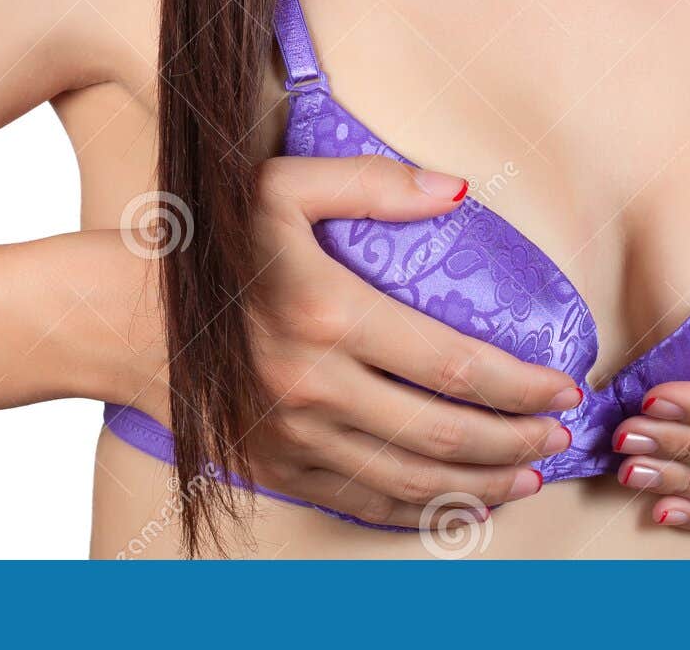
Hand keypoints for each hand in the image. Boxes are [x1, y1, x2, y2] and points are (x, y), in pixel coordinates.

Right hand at [237, 155, 584, 526]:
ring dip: (483, 483)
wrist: (126, 317)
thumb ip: (373, 183)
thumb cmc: (213, 246)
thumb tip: (458, 191)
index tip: (564, 386)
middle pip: (445, 433)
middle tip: (560, 436)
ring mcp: (293, 437)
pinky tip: (462, 498)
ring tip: (530, 474)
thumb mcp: (282, 186)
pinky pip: (364, 501)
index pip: (454, 364)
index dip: (521, 385)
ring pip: (412, 479)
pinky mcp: (276, 468)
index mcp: (328, 314)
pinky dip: (422, 507)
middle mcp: (313, 386)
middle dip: (517, 440)